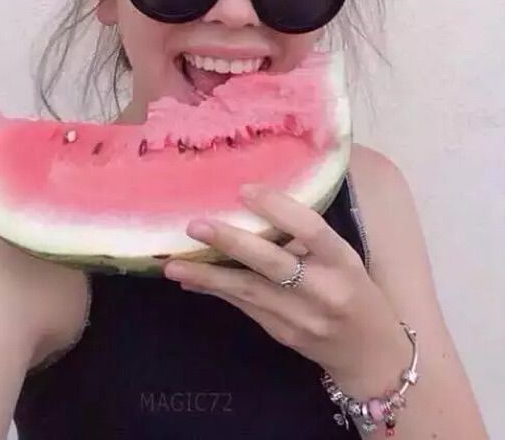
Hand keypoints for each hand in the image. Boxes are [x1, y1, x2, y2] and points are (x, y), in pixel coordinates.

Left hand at [162, 184, 409, 392]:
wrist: (370, 355)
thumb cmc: (356, 292)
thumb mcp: (343, 259)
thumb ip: (305, 239)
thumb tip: (250, 211)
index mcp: (343, 262)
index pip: (312, 230)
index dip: (278, 208)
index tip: (244, 190)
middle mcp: (323, 290)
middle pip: (272, 264)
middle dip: (231, 242)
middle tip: (195, 225)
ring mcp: (300, 318)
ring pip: (249, 291)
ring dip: (208, 275)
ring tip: (173, 264)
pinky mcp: (281, 334)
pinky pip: (243, 306)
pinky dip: (215, 290)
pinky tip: (189, 279)